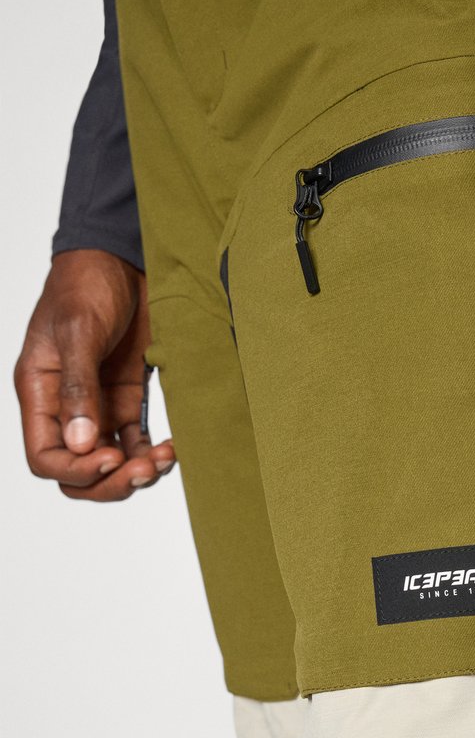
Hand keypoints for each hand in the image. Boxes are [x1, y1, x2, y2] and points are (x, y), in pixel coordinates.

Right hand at [14, 249, 174, 499]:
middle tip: (141, 471)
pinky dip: (151, 451)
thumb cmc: (88, 282)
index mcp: (41, 391)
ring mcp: (99, 403)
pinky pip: (136, 438)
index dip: (75, 470)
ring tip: (163, 459)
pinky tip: (172, 447)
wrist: (122, 256)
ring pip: (110, 460)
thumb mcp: (78, 330)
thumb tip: (80, 444)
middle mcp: (66, 405)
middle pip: (77, 468)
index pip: (44, 456)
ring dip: (136, 469)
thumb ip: (78, 387)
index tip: (110, 460)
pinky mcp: (128, 396)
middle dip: (109, 480)